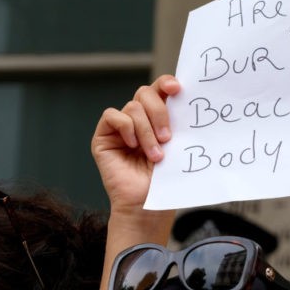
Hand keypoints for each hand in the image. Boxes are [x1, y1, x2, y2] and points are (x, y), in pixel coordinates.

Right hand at [91, 75, 179, 212]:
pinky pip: (113, 116)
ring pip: (133, 107)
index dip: (166, 83)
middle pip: (145, 93)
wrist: (148, 205)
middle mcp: (138, 120)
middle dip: (159, 111)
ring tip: (155, 155)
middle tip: (167, 137)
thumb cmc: (165, 180)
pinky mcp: (104, 137)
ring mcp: (120, 128)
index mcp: (158, 118)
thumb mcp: (178, 146)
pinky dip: (126, 128)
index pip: (160, 90)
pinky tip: (133, 146)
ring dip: (147, 131)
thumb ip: (178, 122)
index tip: (177, 88)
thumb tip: (185, 98)